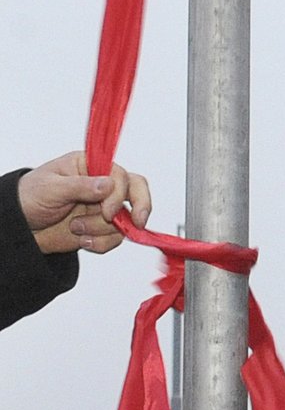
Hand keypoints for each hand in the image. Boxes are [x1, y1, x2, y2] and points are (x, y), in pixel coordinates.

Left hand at [18, 152, 151, 254]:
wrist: (19, 228)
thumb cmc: (30, 197)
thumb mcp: (51, 188)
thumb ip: (81, 186)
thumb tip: (108, 185)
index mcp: (92, 166)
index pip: (121, 175)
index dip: (119, 194)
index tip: (107, 212)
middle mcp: (102, 185)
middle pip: (136, 191)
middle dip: (140, 207)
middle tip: (138, 223)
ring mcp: (103, 207)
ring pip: (124, 220)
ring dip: (101, 230)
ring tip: (75, 228)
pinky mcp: (100, 229)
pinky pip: (114, 239)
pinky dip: (100, 244)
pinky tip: (82, 241)